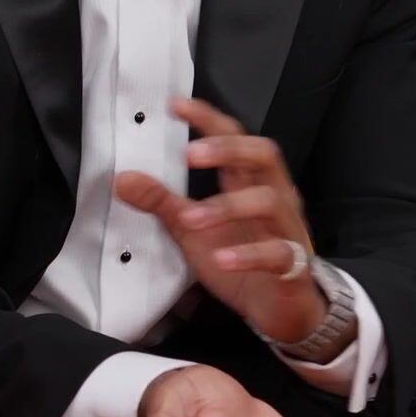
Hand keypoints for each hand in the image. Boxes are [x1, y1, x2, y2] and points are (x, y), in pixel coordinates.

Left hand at [115, 96, 330, 347]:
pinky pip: (278, 253)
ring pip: (270, 201)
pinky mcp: (293, 265)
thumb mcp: (192, 230)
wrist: (280, 311)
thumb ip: (162, 203)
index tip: (176, 105)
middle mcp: (274, 197)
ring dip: (227, 206)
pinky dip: (248, 254)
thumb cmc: (238, 259)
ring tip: (191, 219)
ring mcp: (286, 229)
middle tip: (190, 154)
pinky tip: (223, 260)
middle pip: (263, 155)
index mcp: (248, 183)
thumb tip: (122, 178)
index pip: (234, 137)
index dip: (209, 119)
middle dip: (228, 149)